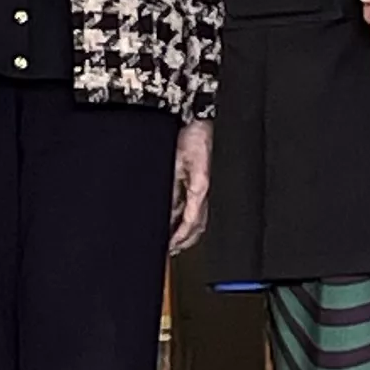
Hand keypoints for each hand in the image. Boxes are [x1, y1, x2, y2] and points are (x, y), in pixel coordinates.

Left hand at [168, 118, 213, 254]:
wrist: (197, 120)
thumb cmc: (191, 136)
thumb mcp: (175, 161)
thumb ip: (172, 186)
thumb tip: (166, 208)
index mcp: (200, 188)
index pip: (192, 221)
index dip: (180, 236)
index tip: (170, 246)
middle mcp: (203, 190)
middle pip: (198, 225)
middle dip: (185, 240)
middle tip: (170, 249)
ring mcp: (202, 187)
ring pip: (198, 219)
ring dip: (186, 232)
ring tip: (173, 241)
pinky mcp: (199, 181)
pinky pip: (195, 207)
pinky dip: (186, 219)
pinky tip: (175, 221)